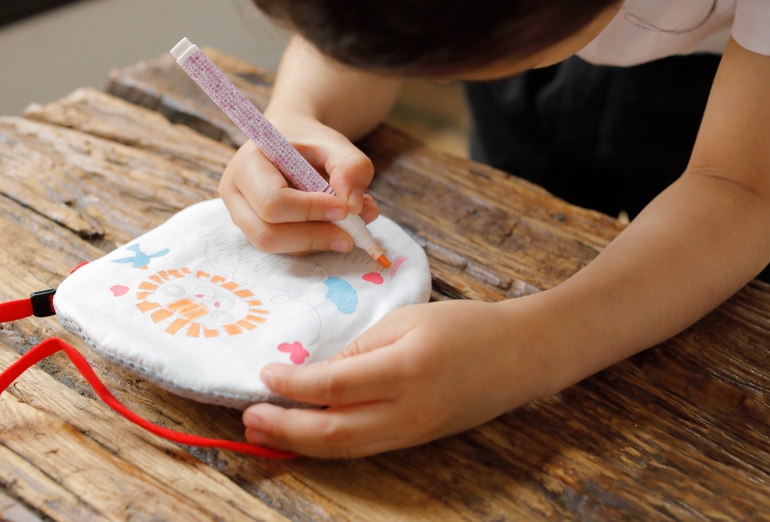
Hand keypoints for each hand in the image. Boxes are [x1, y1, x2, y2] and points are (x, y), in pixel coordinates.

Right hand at [219, 112, 379, 254]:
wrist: (291, 143)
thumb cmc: (309, 143)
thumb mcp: (335, 144)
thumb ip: (351, 167)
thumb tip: (353, 206)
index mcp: (247, 163)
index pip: (273, 200)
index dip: (310, 210)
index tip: (346, 210)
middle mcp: (235, 193)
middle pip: (266, 233)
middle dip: (313, 237)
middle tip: (352, 235)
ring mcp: (241, 216)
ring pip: (275, 247)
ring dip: (316, 243)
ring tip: (351, 226)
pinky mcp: (255, 231)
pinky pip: (283, 249)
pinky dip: (314, 244)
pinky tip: (336, 227)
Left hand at [242, 299, 553, 457]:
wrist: (521, 356)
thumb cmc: (465, 326)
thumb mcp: (406, 321)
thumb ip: (359, 351)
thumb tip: (315, 375)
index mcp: (405, 369)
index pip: (333, 385)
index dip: (293, 383)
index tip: (266, 373)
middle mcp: (407, 410)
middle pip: (331, 431)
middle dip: (283, 427)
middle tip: (248, 417)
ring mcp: (413, 433)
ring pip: (344, 449)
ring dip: (298, 443)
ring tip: (263, 432)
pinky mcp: (416, 441)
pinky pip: (364, 448)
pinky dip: (328, 445)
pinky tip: (305, 434)